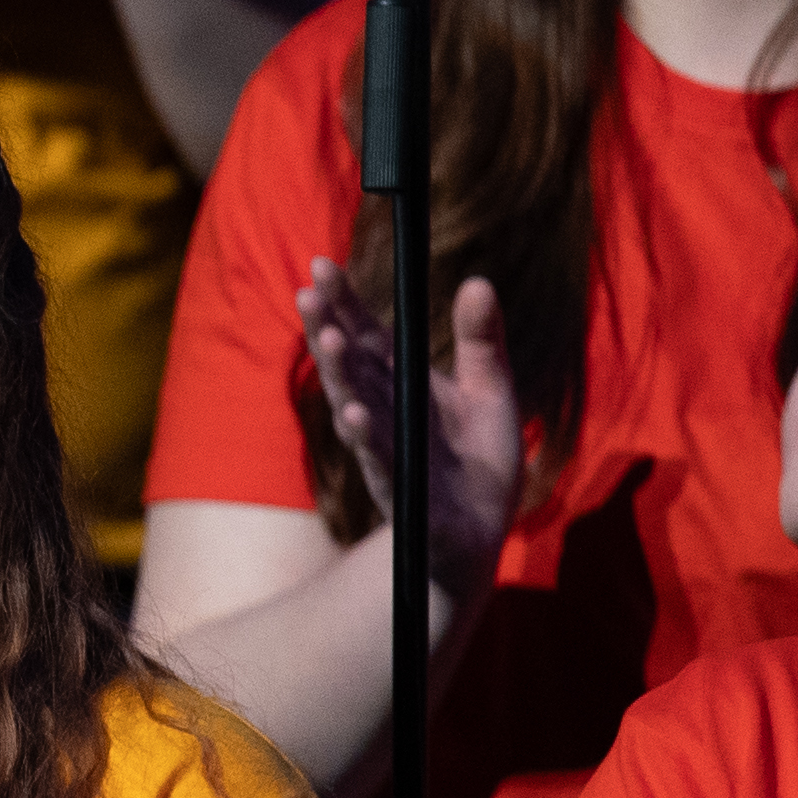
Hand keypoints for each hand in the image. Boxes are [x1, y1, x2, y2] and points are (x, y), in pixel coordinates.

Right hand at [292, 261, 519, 597]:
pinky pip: (380, 462)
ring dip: (339, 376)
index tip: (321, 265)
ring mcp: (386, 451)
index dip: (342, 303)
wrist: (478, 533)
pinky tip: (355, 415)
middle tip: (309, 292)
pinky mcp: (403, 492)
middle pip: (350, 365)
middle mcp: (382, 412)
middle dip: (327, 329)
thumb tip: (477, 281)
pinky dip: (366, 439)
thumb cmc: (478, 459)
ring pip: (355, 407)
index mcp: (399, 383)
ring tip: (327, 338)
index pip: (363, 335)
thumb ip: (480, 340)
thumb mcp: (489, 390)